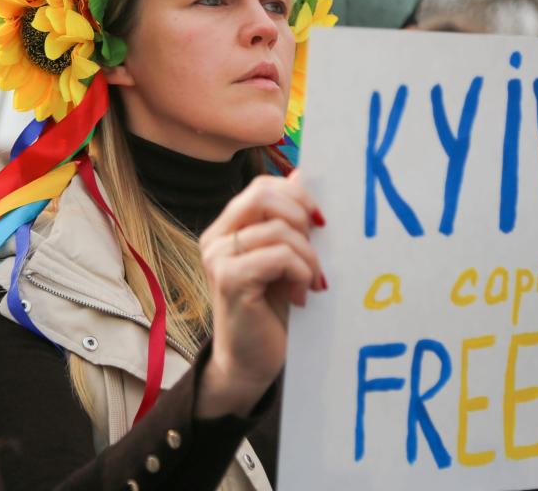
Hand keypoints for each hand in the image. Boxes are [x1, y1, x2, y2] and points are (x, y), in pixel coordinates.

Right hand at [196, 172, 325, 417]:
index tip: (321, 222)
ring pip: (279, 229)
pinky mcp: (228, 279)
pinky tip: (300, 296)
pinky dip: (300, 272)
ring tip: (312, 283)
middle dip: (302, 217)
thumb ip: (289, 219)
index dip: (298, 195)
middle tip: (317, 248)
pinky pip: (279, 256)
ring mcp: (217, 257)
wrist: (253, 363)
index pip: (263, 187)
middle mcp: (216, 238)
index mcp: (228, 227)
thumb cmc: (272, 311)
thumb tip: (301, 173)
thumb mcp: (286, 258)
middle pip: (264, 195)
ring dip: (308, 257)